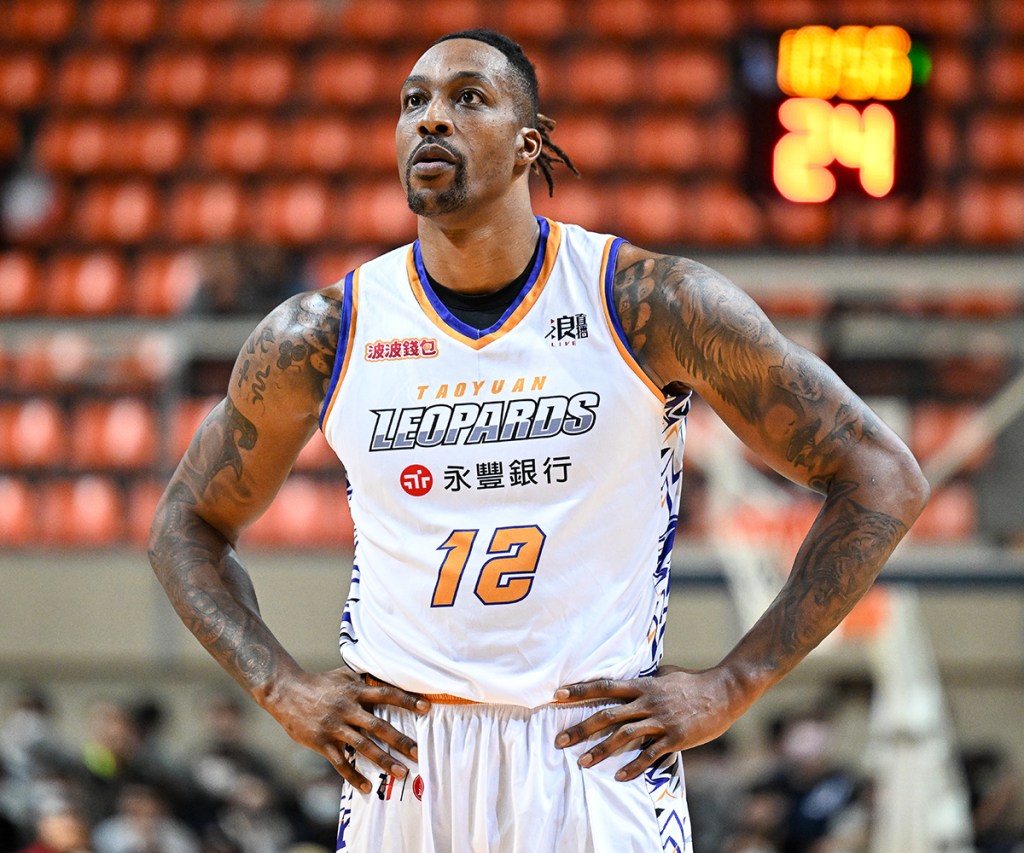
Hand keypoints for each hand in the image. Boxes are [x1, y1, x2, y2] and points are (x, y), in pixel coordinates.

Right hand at [266, 666, 429, 793]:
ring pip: (363, 746)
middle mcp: (347, 708)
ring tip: (402, 772)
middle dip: (400, 741)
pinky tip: (367, 787)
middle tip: (419, 753)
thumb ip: (364, 678)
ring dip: (384, 761)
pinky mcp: (321, 742)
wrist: (286, 692)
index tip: (427, 708)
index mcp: (355, 691)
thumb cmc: (320, 683)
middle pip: (378, 726)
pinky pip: (340, 762)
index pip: (386, 694)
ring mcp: (334, 726)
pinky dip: (354, 776)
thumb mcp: (343, 674)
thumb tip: (387, 673)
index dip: (407, 700)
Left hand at [553, 665, 746, 780]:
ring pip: (624, 736)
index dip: (580, 691)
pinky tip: (620, 777)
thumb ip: (644, 680)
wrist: (723, 691)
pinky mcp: (675, 737)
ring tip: (583, 762)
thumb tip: (627, 678)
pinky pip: (650, 754)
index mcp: (642, 685)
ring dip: (601, 750)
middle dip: (581, 728)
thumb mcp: (664, 674)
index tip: (557, 695)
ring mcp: (661, 720)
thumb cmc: (692, 682)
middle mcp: (647, 702)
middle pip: (607, 715)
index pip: (604, 686)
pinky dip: (634, 766)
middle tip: (560, 741)